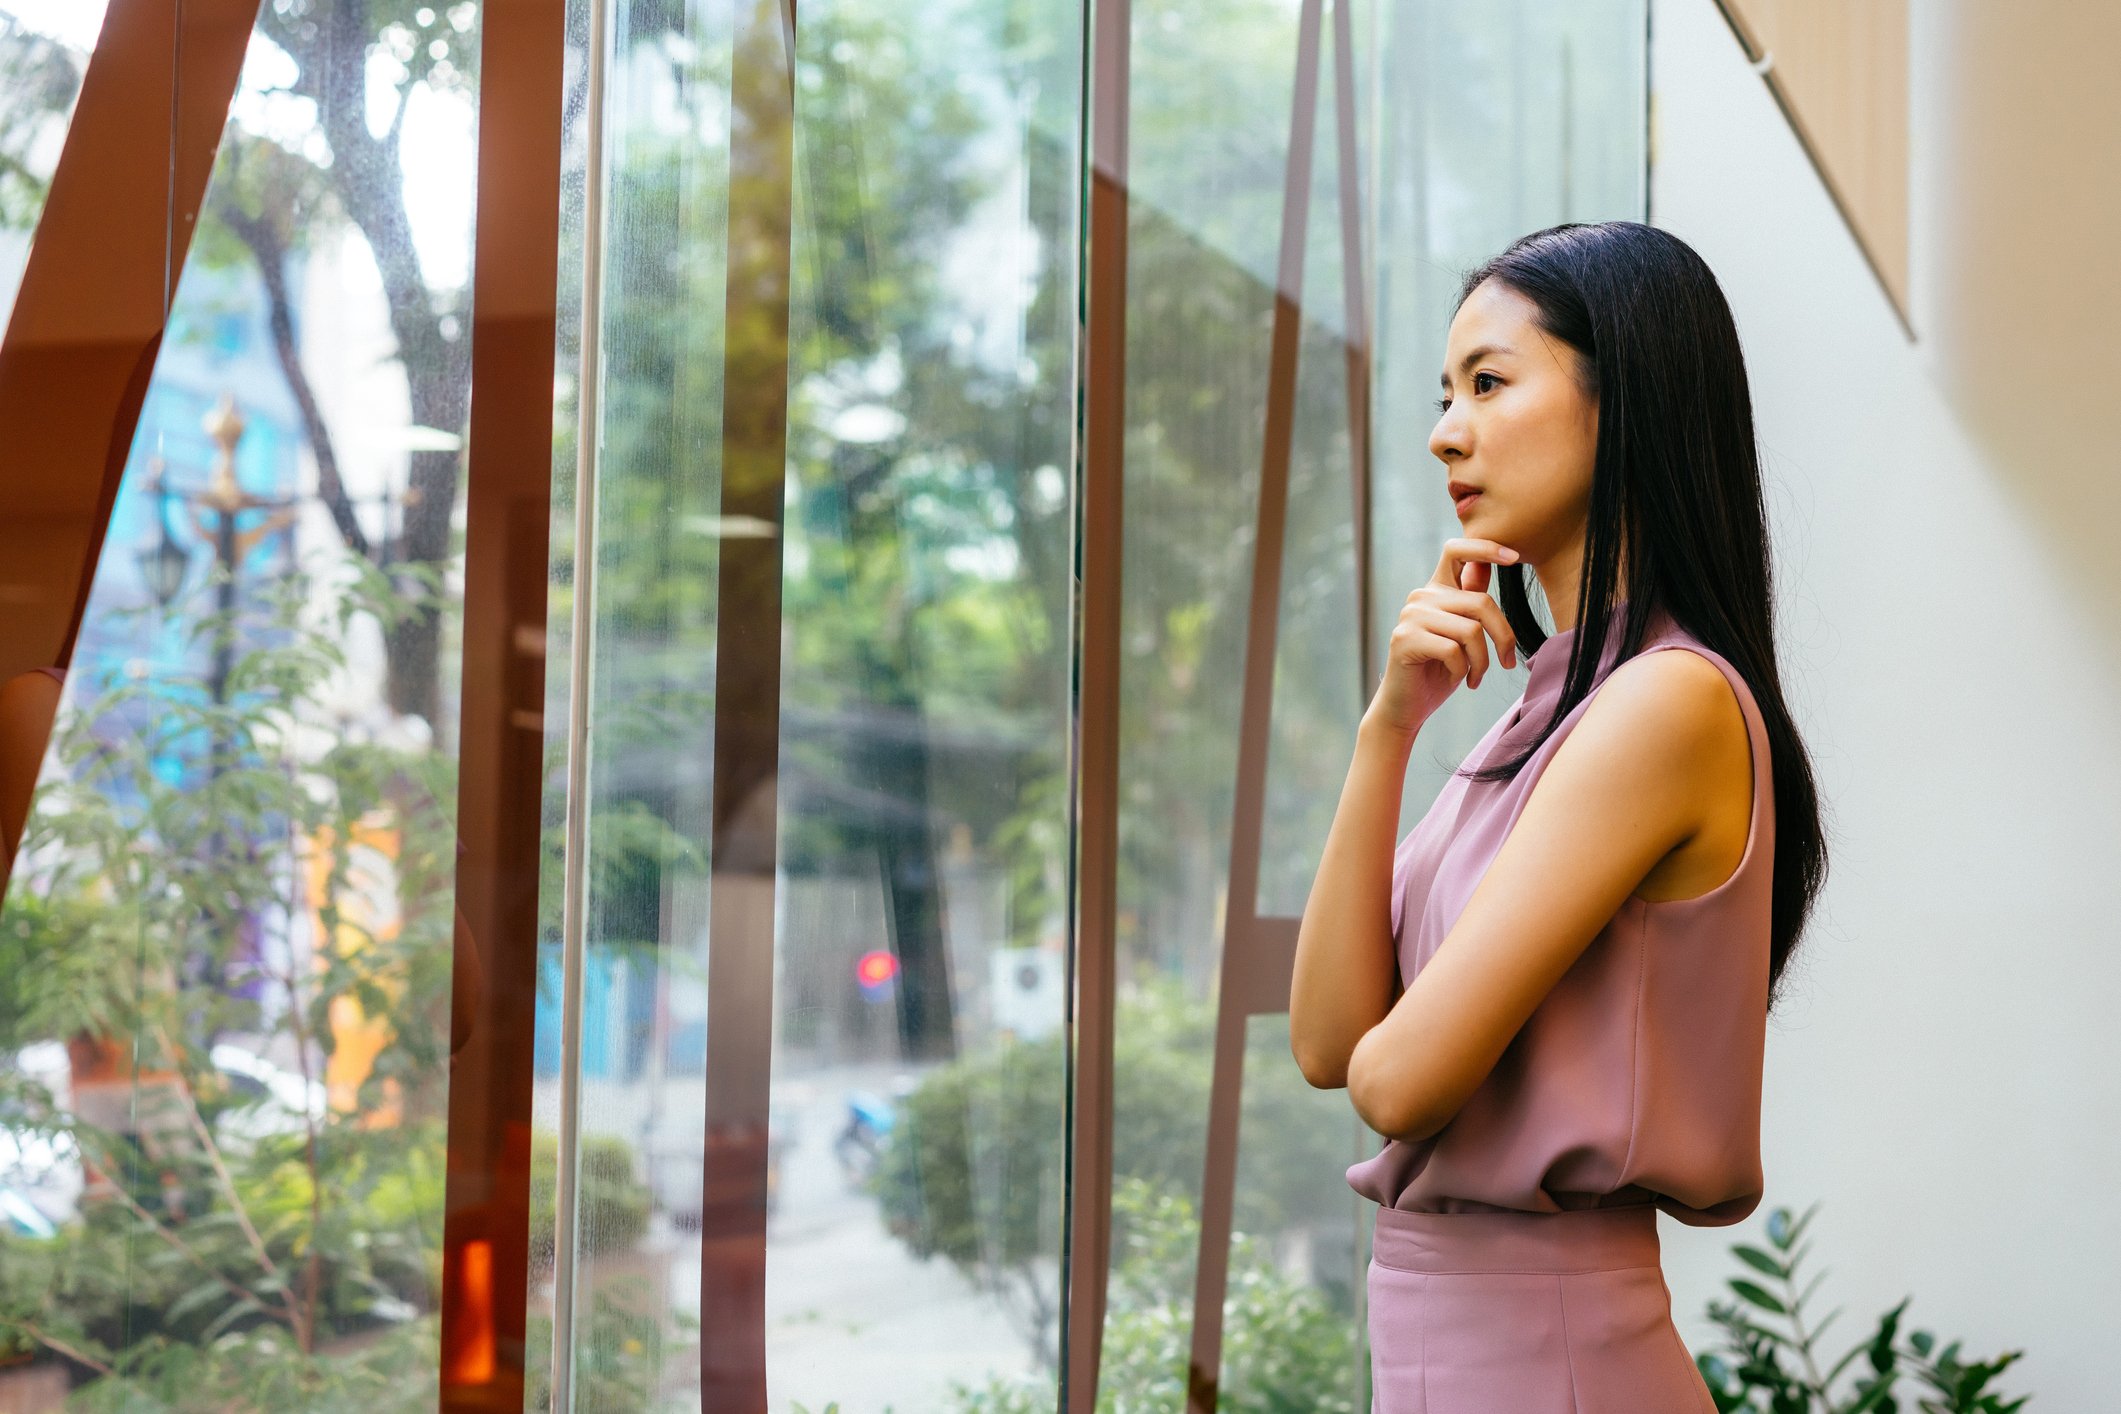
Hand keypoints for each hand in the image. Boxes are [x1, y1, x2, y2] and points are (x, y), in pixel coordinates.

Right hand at [1366, 537, 1521, 737]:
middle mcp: (1421, 597)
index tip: (1514, 557)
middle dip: (1503, 636)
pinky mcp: (1406, 640)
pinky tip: (1457, 680)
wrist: (1406, 707)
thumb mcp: (1462, 633)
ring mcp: (1411, 617)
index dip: (1486, 548)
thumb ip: (1471, 602)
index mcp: (1435, 590)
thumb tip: (1489, 566)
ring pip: (1471, 630)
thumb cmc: (1439, 671)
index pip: (1457, 551)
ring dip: (1482, 661)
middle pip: (1481, 603)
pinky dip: (1463, 671)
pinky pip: (1454, 651)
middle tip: (1507, 663)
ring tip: (1476, 677)